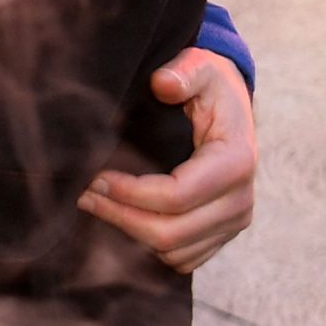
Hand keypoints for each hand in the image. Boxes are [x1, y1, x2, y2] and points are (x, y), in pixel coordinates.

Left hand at [78, 48, 256, 273]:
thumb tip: (163, 84)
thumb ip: (183, 72)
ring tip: (97, 205)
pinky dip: (148, 245)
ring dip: (131, 234)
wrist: (231, 106)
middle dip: (122, 217)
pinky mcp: (221, 235)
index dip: (130, 193)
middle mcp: (241, 201)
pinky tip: (124, 216)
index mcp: (236, 162)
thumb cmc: (209, 86)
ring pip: (173, 252)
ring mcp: (233, 222)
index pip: (176, 196)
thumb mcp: (199, 66)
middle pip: (171, 233)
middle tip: (85, 195)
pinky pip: (181, 259)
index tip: (96, 178)